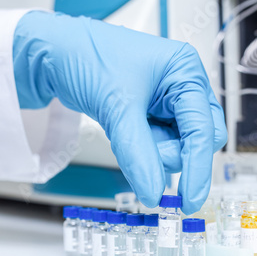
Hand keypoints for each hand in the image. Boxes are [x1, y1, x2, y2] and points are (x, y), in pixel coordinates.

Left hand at [13, 11, 226, 214]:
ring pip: (175, 146)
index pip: (203, 129)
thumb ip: (138, 153)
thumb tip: (154, 191)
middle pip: (196, 140)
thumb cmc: (86, 57)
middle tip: (142, 148)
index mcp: (185, 71)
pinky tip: (121, 131)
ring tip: (122, 128)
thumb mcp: (117, 107)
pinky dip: (140, 148)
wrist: (54, 55)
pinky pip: (155, 144)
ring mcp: (164, 102)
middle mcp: (180, 86)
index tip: (189, 200)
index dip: (197, 167)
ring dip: (151, 150)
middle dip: (169, 153)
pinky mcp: (148, 115)